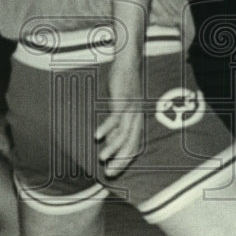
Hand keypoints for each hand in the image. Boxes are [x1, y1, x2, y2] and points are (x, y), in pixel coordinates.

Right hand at [95, 55, 143, 178]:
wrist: (128, 62)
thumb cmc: (124, 86)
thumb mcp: (120, 108)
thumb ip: (116, 125)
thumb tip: (110, 141)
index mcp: (138, 120)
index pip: (135, 146)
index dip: (125, 160)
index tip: (113, 172)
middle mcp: (137, 117)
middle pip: (132, 144)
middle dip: (121, 160)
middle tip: (109, 173)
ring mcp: (131, 109)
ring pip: (124, 134)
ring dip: (112, 147)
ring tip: (101, 158)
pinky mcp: (123, 100)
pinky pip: (116, 118)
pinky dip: (107, 128)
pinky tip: (97, 136)